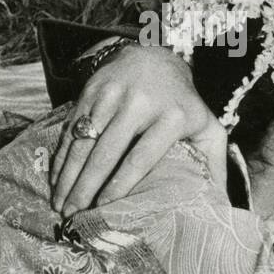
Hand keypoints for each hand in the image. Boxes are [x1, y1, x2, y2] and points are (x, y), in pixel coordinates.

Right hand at [50, 45, 227, 215]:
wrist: (155, 56)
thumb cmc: (182, 105)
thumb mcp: (206, 127)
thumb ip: (215, 164)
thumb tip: (218, 207)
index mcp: (172, 116)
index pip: (140, 157)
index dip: (119, 186)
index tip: (104, 210)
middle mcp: (140, 102)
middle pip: (105, 153)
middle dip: (85, 189)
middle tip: (72, 217)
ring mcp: (112, 94)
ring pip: (83, 142)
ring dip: (67, 177)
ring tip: (59, 205)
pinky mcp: (91, 91)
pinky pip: (71, 129)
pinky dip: (60, 157)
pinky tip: (54, 180)